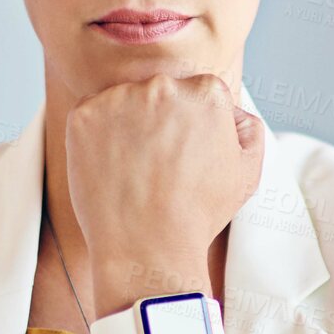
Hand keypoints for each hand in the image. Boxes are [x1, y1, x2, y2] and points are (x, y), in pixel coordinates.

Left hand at [65, 72, 264, 272]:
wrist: (148, 247)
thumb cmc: (198, 215)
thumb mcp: (247, 172)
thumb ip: (248, 129)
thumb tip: (231, 111)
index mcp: (206, 93)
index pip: (196, 94)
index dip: (190, 127)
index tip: (183, 154)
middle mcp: (163, 86)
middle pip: (160, 94)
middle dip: (158, 123)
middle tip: (157, 166)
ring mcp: (120, 98)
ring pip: (123, 103)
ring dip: (126, 126)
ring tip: (134, 171)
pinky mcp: (84, 115)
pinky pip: (89, 115)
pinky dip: (95, 137)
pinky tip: (110, 168)